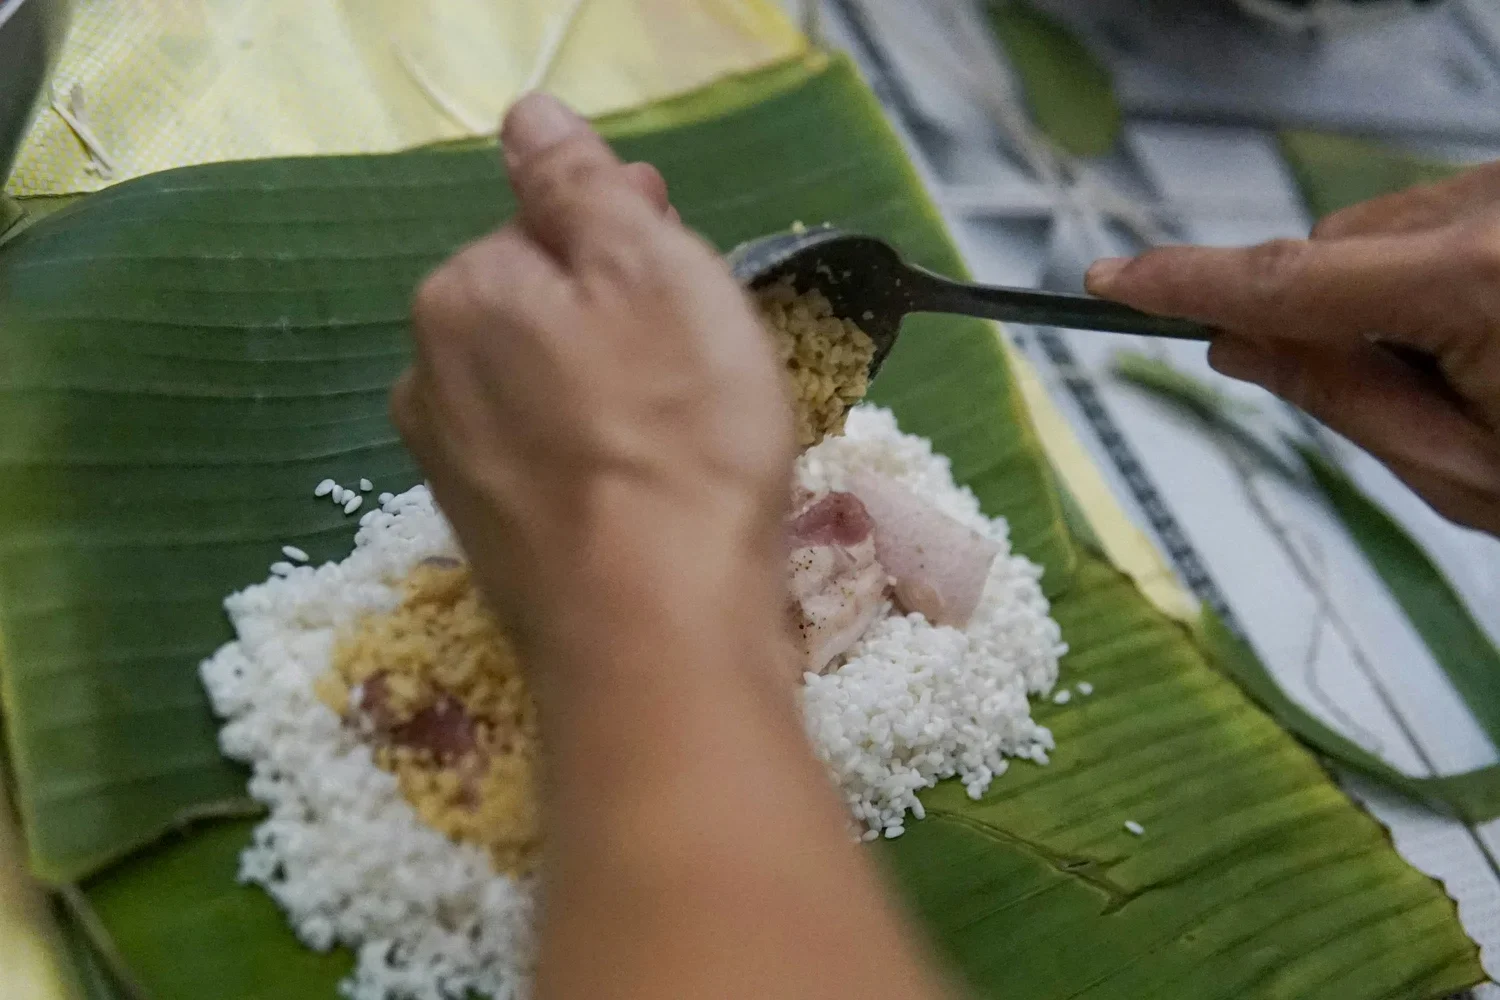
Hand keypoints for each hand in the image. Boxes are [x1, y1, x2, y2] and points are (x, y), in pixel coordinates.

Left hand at [391, 94, 793, 656]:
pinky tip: (655, 493)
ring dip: (611, 393)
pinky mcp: (490, 543)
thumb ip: (576, 181)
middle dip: (616, 320)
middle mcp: (430, 378)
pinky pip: (553, 466)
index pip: (546, 229)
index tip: (695, 283)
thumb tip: (527, 116)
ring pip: (547, 394)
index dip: (630, 243)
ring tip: (691, 436)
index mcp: (462, 294)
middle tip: (705, 366)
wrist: (656, 632)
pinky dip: (601, 464)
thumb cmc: (675, 433)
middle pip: (540, 314)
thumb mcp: (648, 267)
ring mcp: (452, 470)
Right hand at [1086, 161, 1499, 535]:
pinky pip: (1436, 213)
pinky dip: (1435, 266)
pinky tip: (1491, 319)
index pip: (1288, 282)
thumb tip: (1240, 345)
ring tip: (1477, 357)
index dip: (1188, 284)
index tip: (1112, 281)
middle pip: (1333, 246)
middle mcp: (1496, 210)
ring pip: (1380, 227)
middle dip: (1329, 312)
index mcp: (1481, 280)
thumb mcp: (1462, 467)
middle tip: (1403, 389)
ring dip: (1388, 288)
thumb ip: (1341, 400)